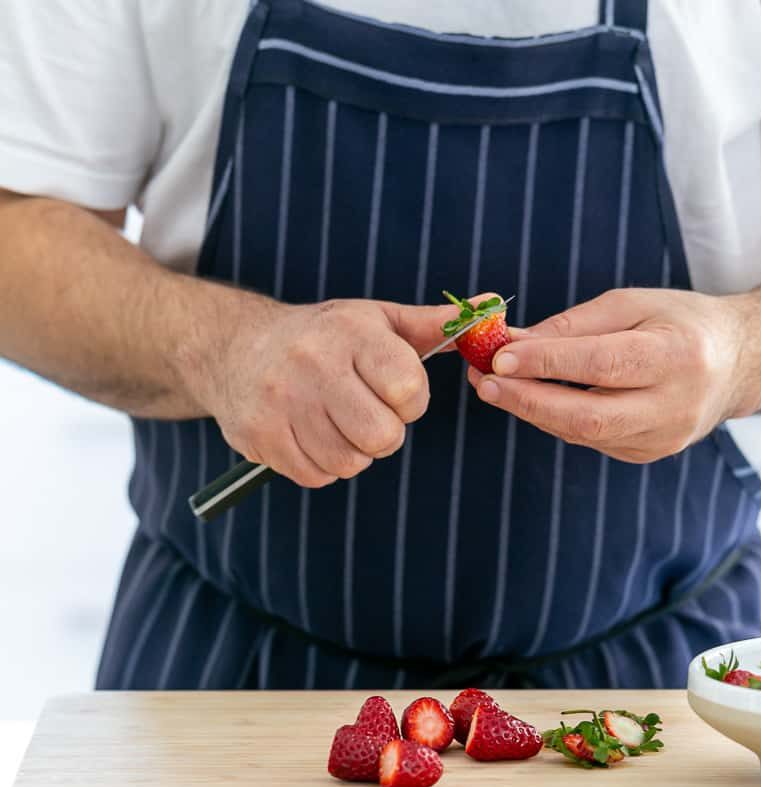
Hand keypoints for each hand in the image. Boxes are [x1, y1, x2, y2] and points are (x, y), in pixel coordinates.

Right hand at [184, 293, 461, 486]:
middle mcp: (313, 364)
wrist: (234, 347)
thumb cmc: (324, 336)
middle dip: (385, 433)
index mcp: (351, 333)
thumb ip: (436, 325)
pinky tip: (312, 435)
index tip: (396, 391)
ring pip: (349, 461)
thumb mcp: (377, 320)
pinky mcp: (260, 435)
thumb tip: (496, 306)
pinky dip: (322, 465)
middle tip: (368, 413)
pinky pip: (316, 475)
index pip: (408, 388)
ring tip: (337, 422)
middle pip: (381, 436)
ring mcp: (281, 402)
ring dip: (353, 451)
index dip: (411, 401)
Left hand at [467, 287, 755, 462]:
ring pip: (582, 433)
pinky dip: (554, 418)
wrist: (737, 364)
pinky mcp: (646, 454)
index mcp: (679, 356)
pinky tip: (530, 399)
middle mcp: (675, 406)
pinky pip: (588, 439)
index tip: (500, 356)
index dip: (547, 362)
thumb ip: (573, 326)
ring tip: (493, 386)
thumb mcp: (633, 303)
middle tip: (484, 383)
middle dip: (528, 400)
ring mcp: (662, 439)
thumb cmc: (680, 322)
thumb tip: (513, 342)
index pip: (603, 364)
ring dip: (531, 410)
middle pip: (589, 415)